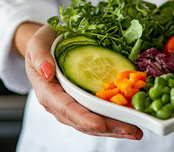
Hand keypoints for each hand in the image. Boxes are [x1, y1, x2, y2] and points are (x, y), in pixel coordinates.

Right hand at [14, 23, 142, 139]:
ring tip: (136, 131)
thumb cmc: (44, 42)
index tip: (100, 124)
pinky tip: (131, 122)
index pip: (66, 108)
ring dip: (115, 129)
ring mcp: (72, 106)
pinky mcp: (83, 103)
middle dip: (107, 128)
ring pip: (92, 124)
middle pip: (83, 122)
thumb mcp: (38, 42)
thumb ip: (40, 55)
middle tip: (131, 130)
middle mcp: (59, 105)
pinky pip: (98, 115)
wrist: (48, 44)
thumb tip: (47, 71)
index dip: (83, 118)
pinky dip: (115, 120)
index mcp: (47, 91)